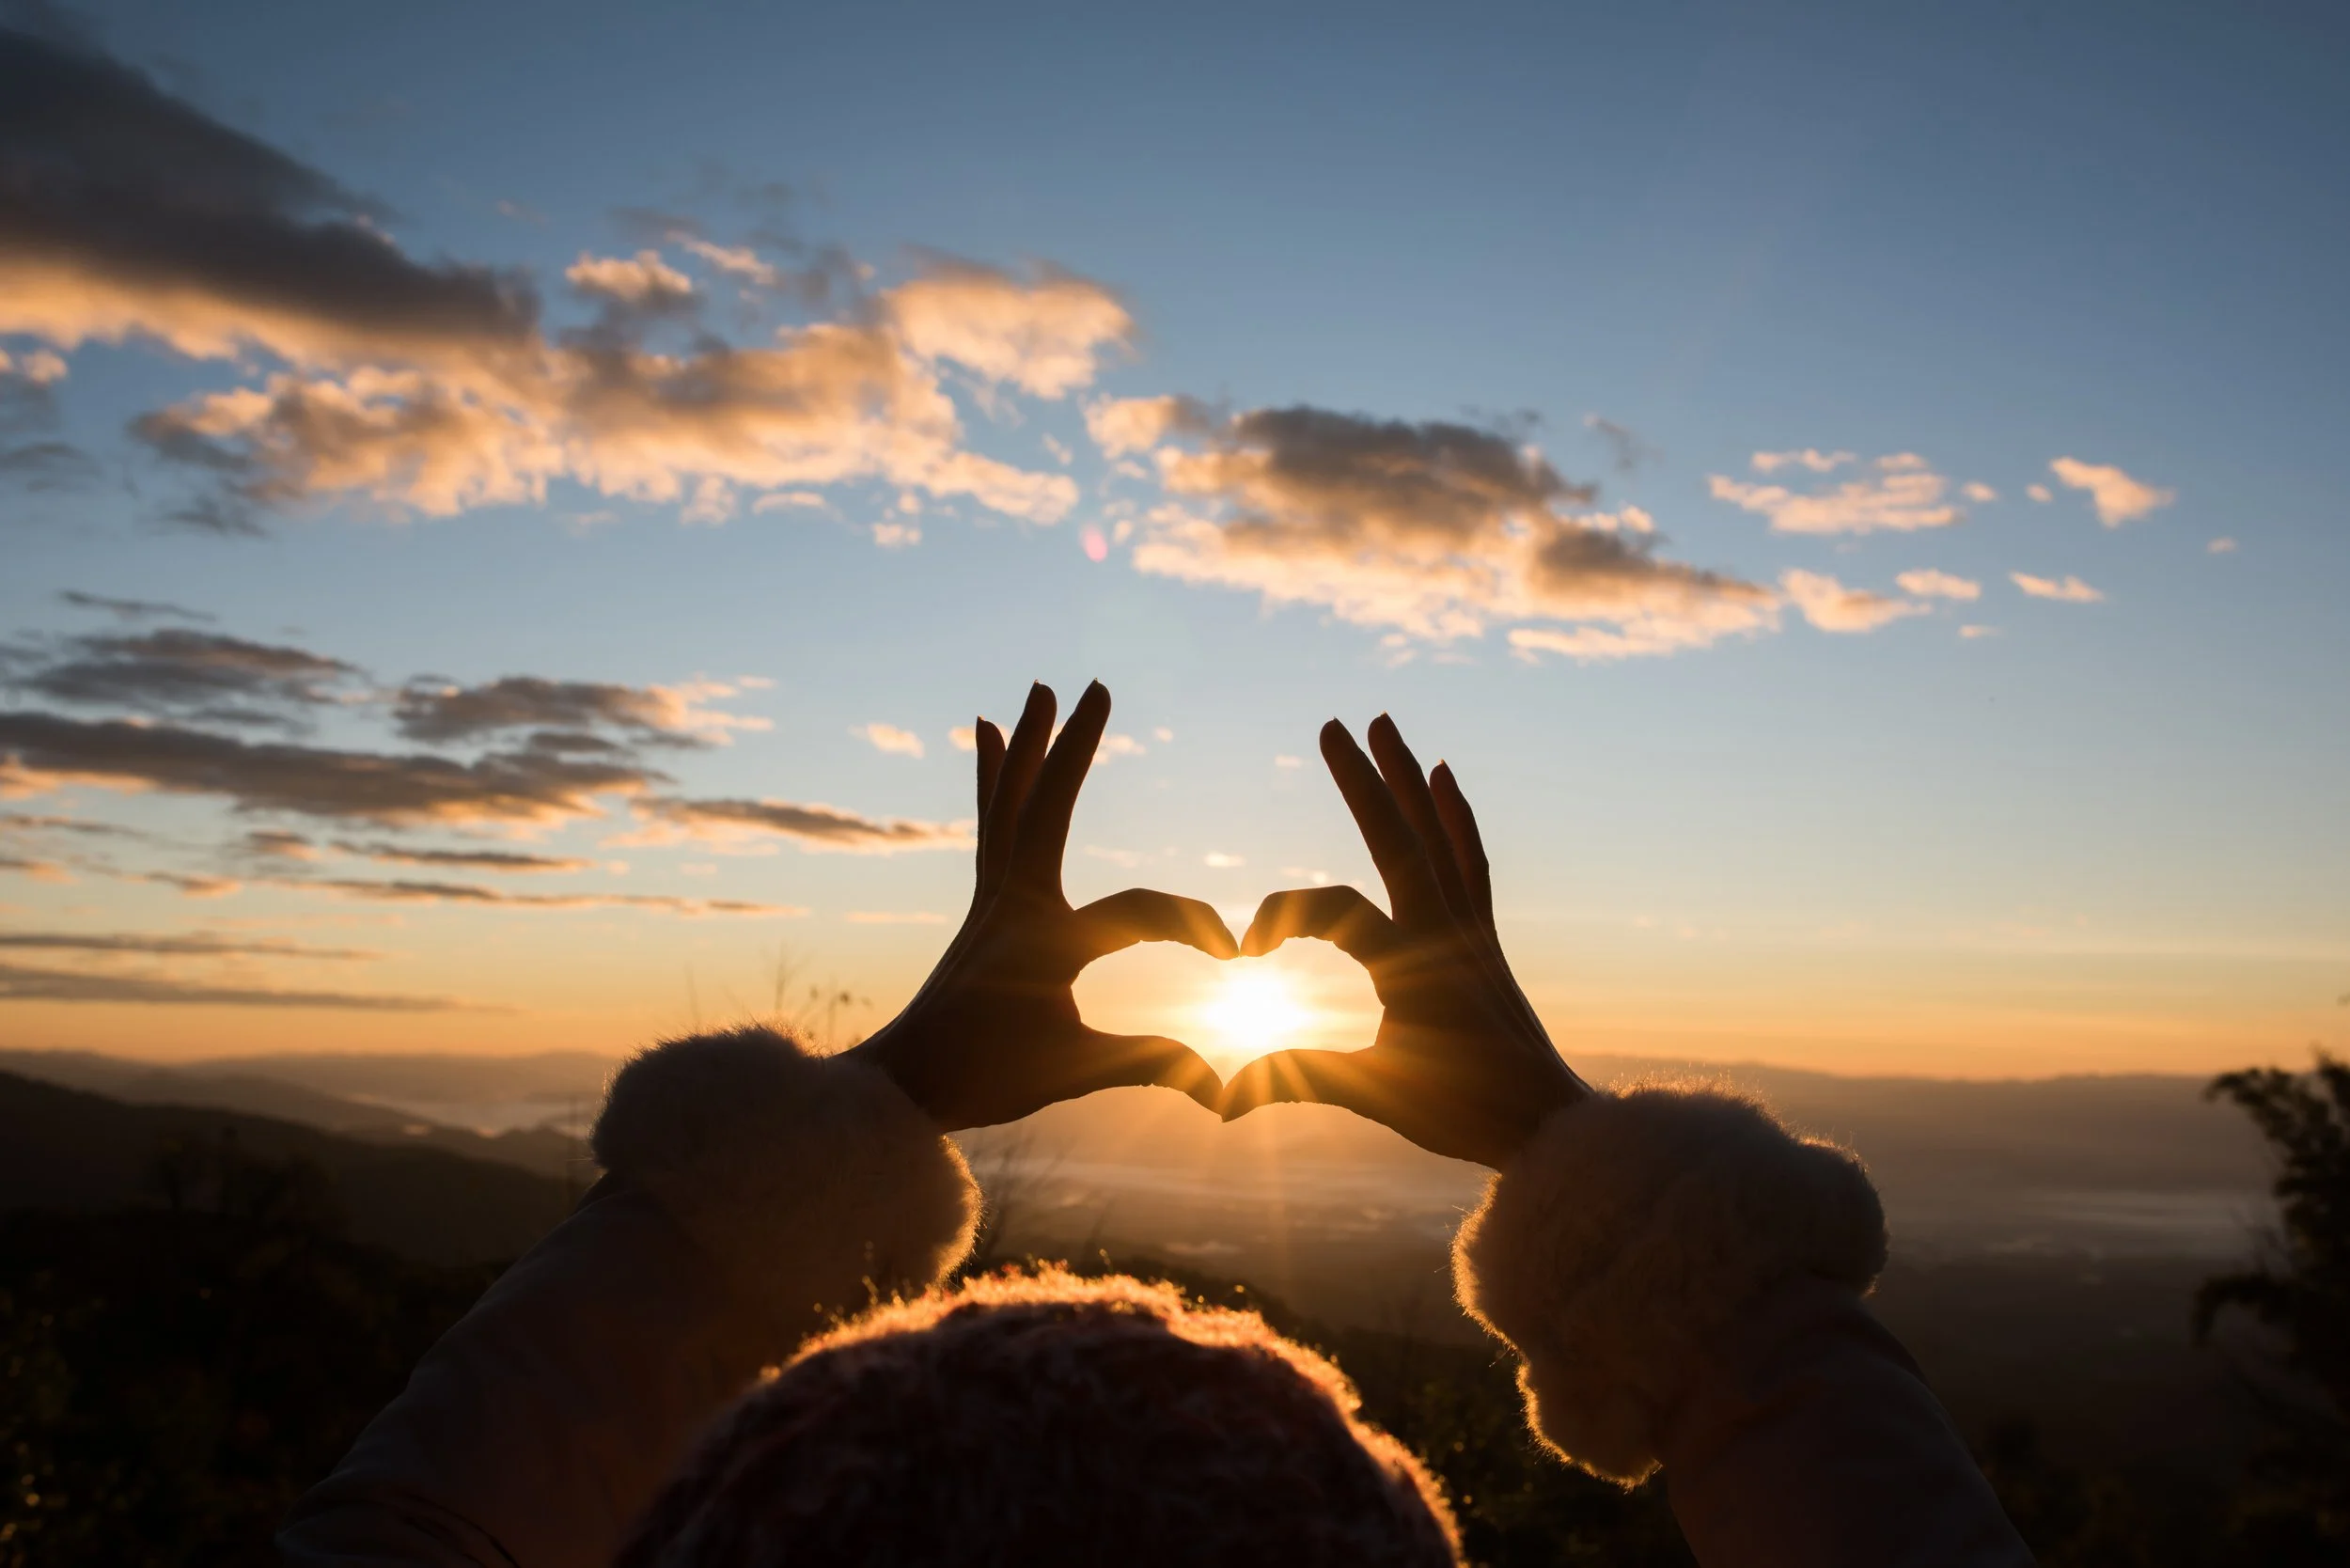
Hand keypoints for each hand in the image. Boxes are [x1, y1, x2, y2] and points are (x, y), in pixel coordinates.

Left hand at [852, 680, 1237, 1130]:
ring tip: (1037, 691)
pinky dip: (994, 777)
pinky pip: (991, 824)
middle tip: (1095, 686)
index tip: (1236, 956)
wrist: (898, 1086)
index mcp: (1043, 943)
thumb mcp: (1073, 1072)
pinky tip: (989, 736)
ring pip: (1011, 804)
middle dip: (1074, 747)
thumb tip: (1226, 1086)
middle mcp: (1012, 905)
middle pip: (1047, 808)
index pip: (1137, 913)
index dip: (1195, 927)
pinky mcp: (983, 905)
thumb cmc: (983, 1081)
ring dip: (1029, 745)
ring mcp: (992, 900)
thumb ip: (1150, 1065)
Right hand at [1218, 714, 1588, 1167]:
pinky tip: (1446, 779)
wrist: (1552, 1127)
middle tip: (1331, 724)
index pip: (1335, 911)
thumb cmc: (1467, 1115)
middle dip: (1363, 780)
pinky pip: (1471, 861)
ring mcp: (1470, 929)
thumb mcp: (1378, 1096)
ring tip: (1386, 723)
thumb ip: (1302, 1081)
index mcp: (1412, 967)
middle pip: (1399, 840)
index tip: (1245, 952)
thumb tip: (1223, 1098)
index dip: (1281, 916)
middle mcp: (1445, 933)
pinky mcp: (1486, 937)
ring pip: (1438, 836)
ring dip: (1408, 778)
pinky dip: (1457, 816)